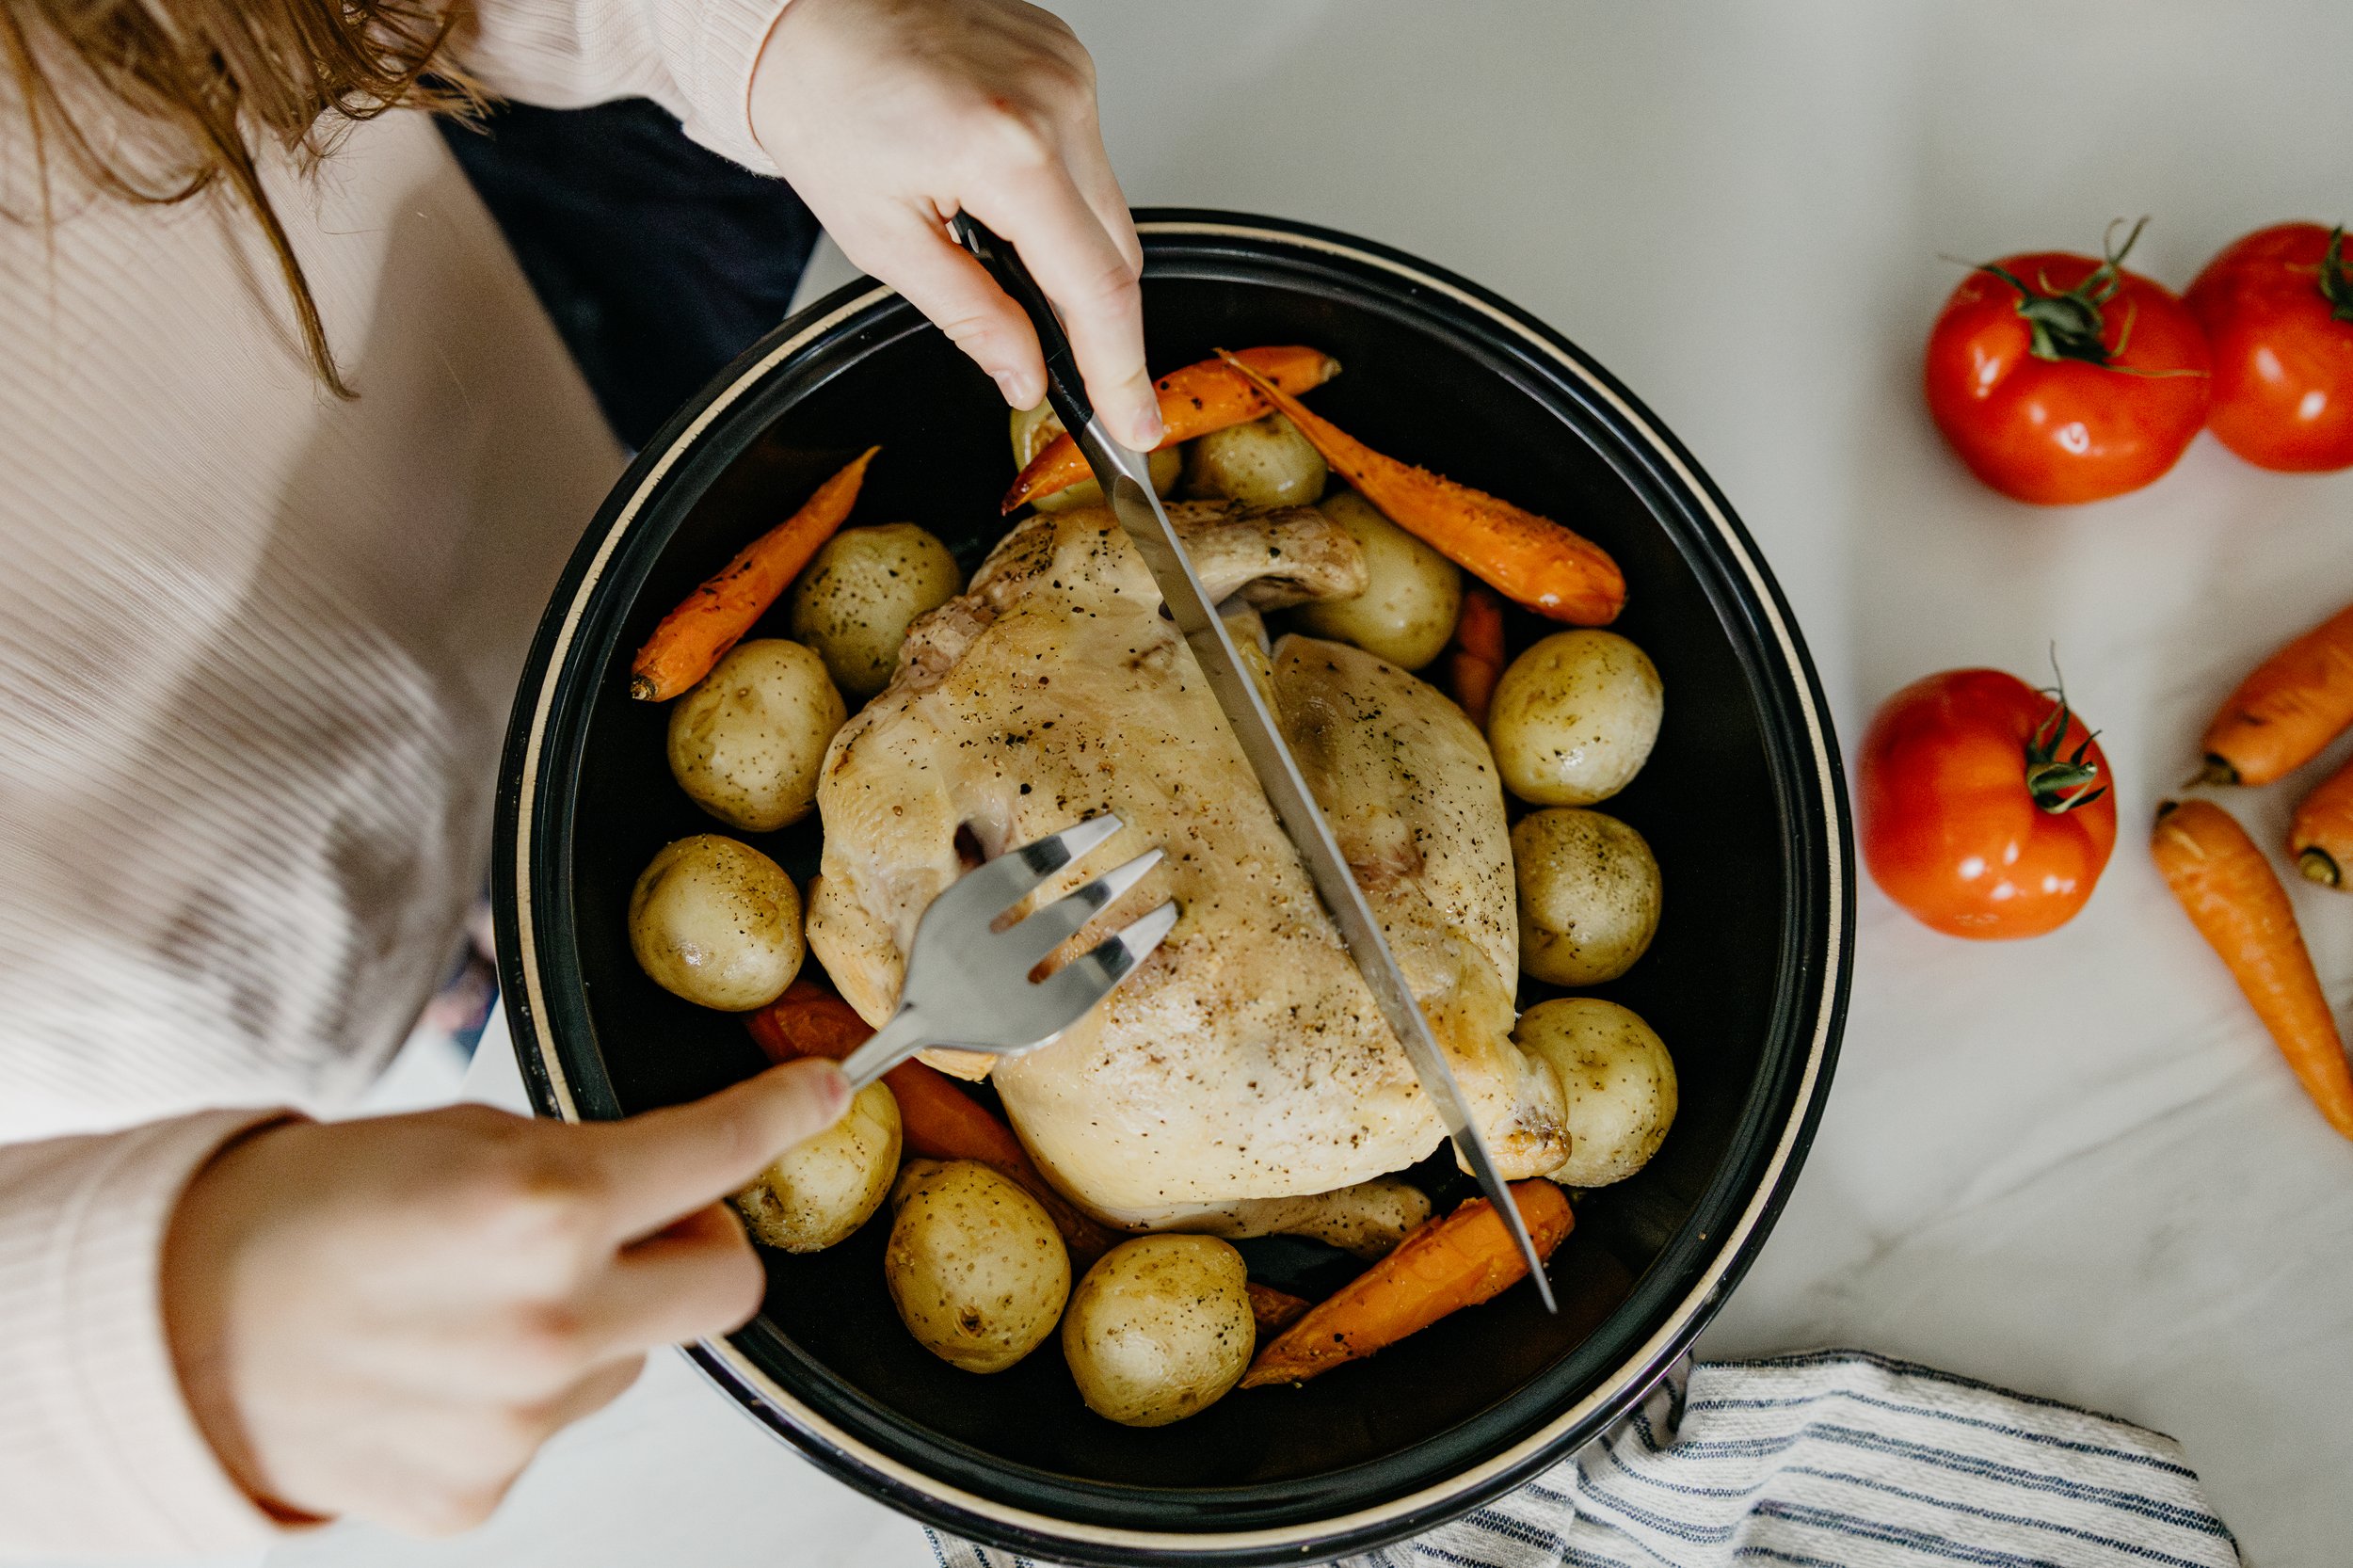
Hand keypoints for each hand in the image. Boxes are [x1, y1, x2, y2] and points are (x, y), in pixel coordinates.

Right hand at [160, 1059, 848, 1532]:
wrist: (174, 1329)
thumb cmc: (308, 1213)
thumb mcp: (461, 1134)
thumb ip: (585, 1158)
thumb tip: (679, 1173)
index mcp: (545, 1204)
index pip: (718, 1153)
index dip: (782, 1112)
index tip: (822, 1092)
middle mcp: (550, 1321)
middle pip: (728, 1287)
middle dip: (698, 1247)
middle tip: (628, 1224)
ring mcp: (521, 1420)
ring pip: (635, 1356)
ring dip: (596, 1321)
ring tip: (480, 1298)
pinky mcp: (483, 1490)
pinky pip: (557, 1424)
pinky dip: (525, 1390)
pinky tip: (444, 1364)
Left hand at [748, 0, 1162, 448]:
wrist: (804, 15)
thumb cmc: (823, 102)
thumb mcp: (883, 238)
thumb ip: (971, 316)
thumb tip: (1024, 375)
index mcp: (1008, 152)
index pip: (1096, 288)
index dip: (1120, 369)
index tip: (1134, 423)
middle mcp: (1056, 102)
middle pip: (1119, 251)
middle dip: (1101, 321)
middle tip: (1084, 378)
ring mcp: (1069, 73)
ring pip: (1110, 204)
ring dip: (1079, 251)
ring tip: (1010, 258)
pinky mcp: (1067, 57)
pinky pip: (1090, 153)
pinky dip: (1065, 192)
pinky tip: (1012, 193)